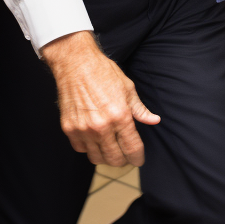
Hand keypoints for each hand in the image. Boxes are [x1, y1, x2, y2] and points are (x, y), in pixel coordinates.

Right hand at [42, 31, 159, 166]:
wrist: (76, 63)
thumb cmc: (103, 72)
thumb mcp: (127, 88)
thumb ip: (140, 109)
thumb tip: (154, 121)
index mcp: (120, 116)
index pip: (132, 149)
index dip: (137, 158)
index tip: (138, 159)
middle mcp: (102, 126)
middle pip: (115, 159)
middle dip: (123, 160)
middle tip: (124, 154)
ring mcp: (84, 129)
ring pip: (97, 158)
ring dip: (105, 156)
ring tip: (109, 147)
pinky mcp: (69, 129)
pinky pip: (81, 149)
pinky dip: (88, 147)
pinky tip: (93, 138)